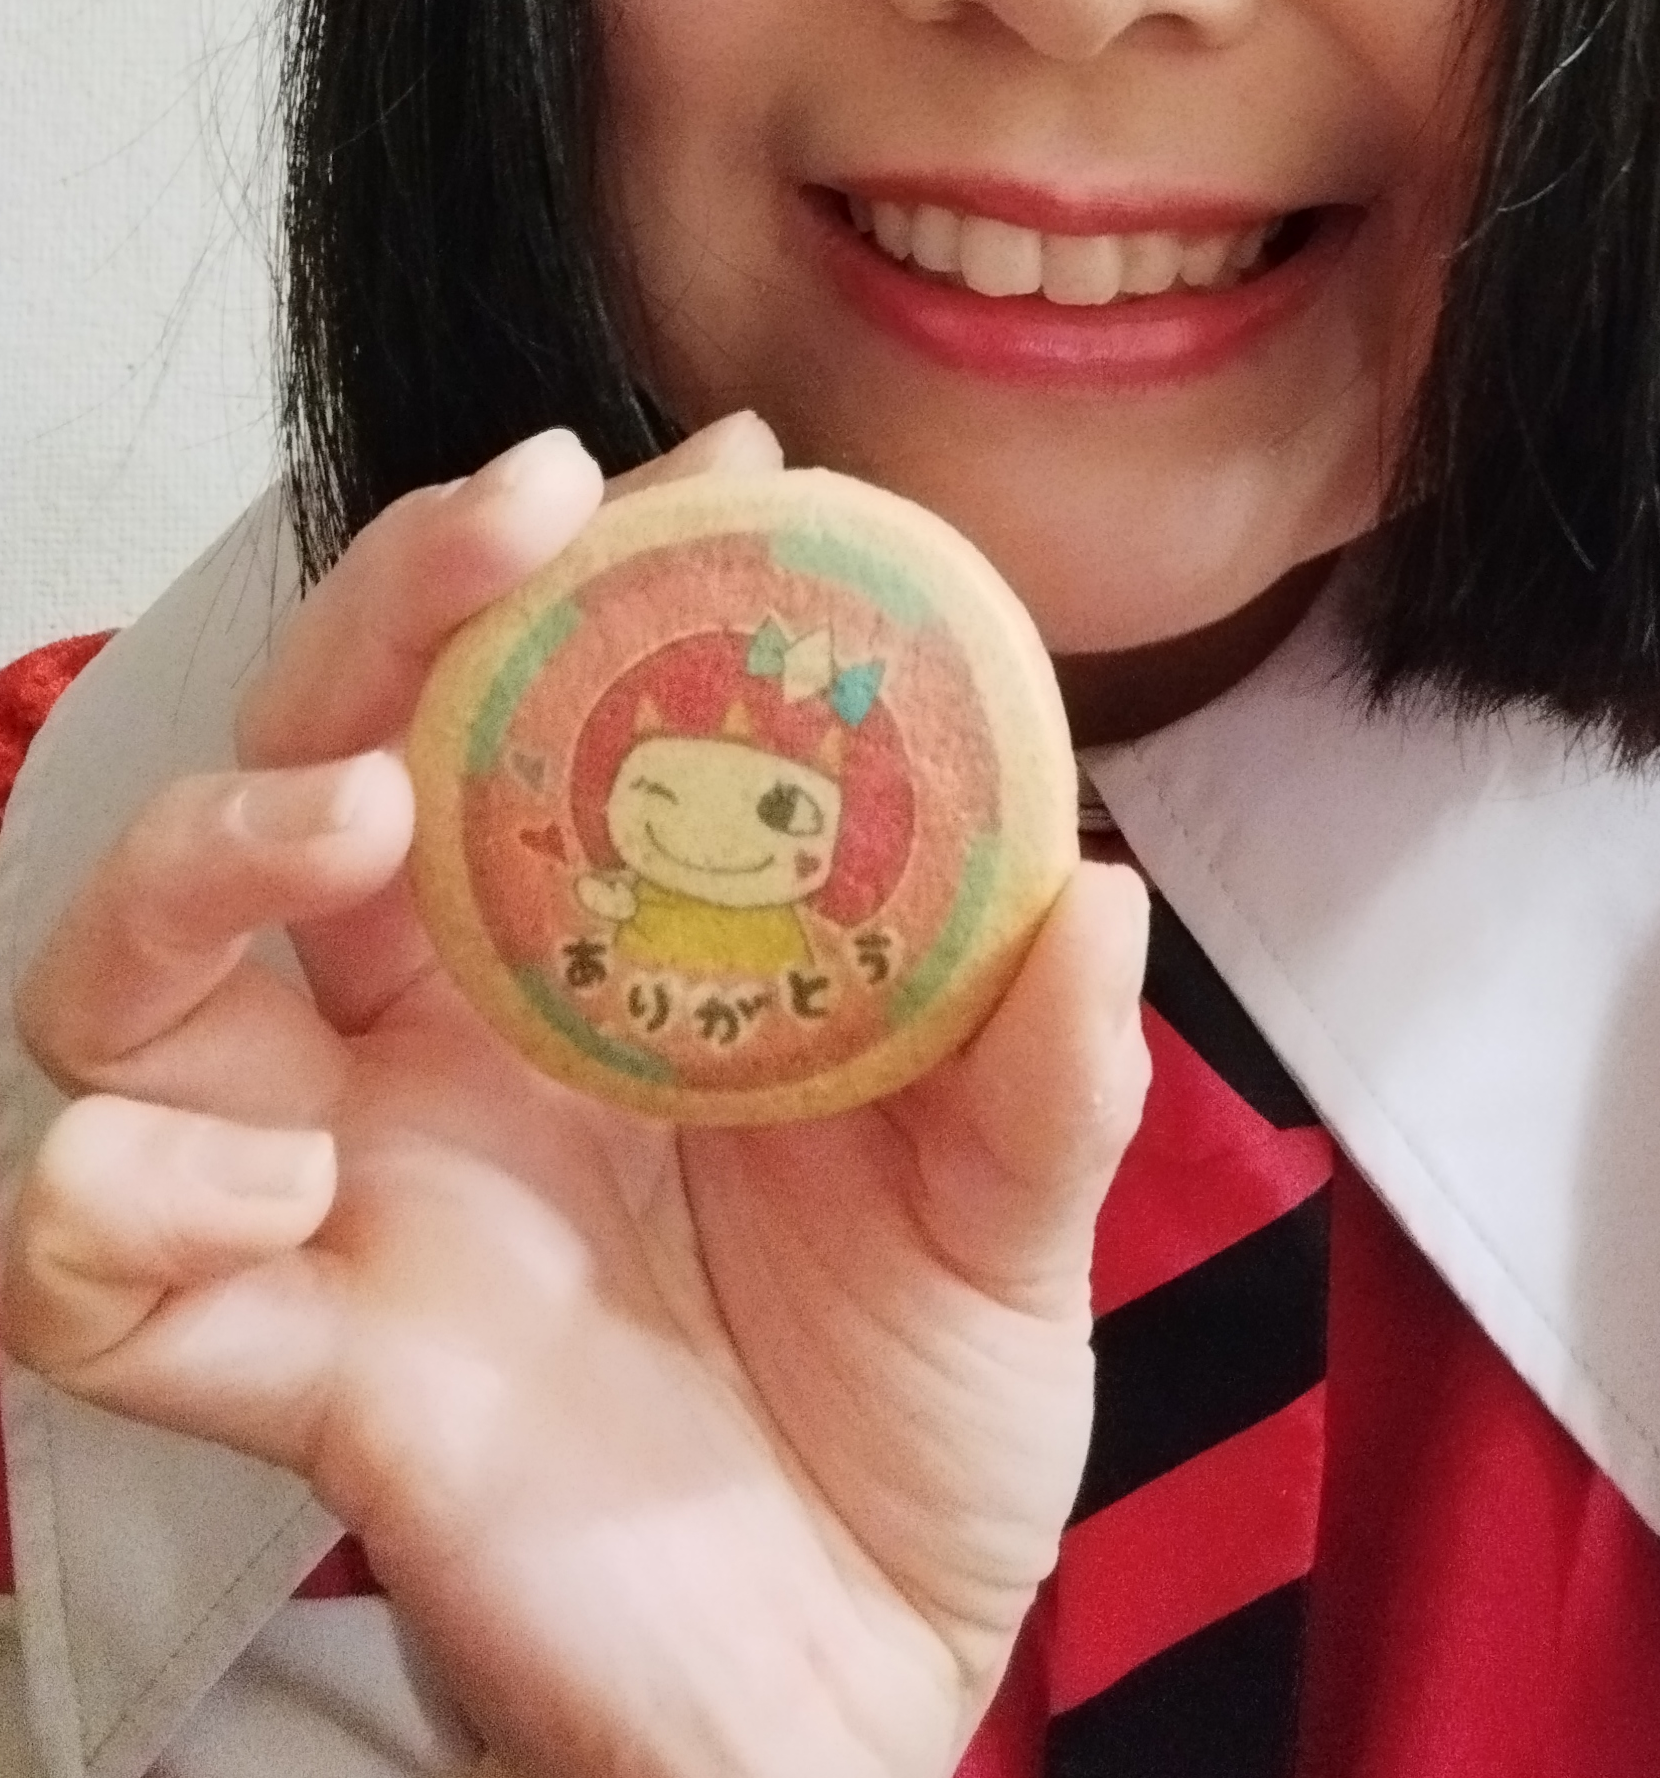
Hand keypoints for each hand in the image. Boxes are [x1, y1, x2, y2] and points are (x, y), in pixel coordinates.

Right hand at [0, 421, 1149, 1777]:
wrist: (860, 1697)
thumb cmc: (907, 1422)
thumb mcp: (1011, 1227)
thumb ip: (1041, 1077)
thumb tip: (1097, 897)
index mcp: (590, 958)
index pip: (527, 705)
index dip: (589, 570)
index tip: (714, 466)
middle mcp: (435, 1044)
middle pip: (300, 764)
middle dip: (371, 619)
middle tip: (500, 530)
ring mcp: (345, 1194)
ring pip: (125, 977)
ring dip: (192, 855)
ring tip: (341, 822)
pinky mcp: (300, 1369)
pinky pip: (91, 1268)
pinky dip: (116, 1195)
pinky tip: (253, 1169)